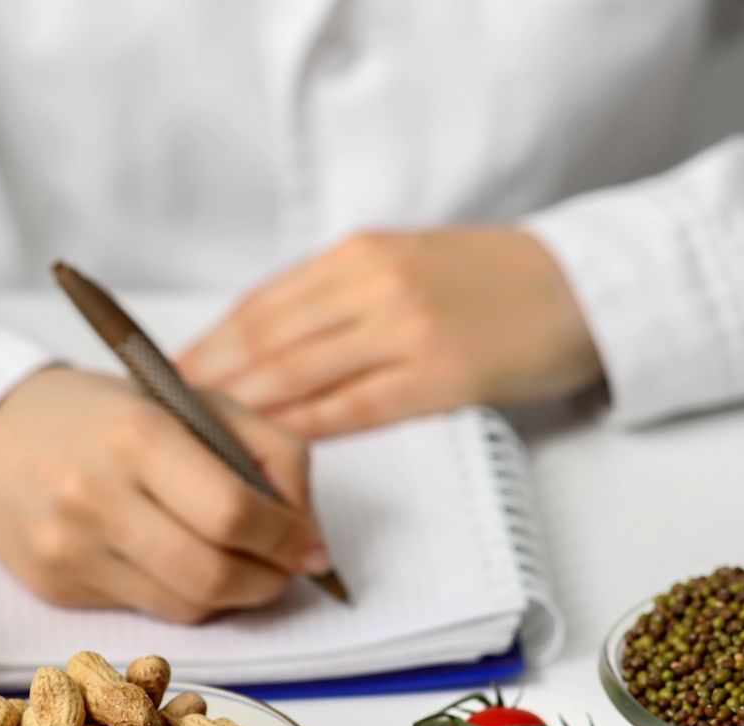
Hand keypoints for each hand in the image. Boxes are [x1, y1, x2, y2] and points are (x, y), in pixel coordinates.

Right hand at [0, 367, 328, 623]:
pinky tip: (180, 563)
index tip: (310, 546)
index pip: (234, 514)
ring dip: (233, 596)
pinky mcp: (57, 588)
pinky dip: (184, 597)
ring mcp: (71, 550)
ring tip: (240, 564)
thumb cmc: (106, 414)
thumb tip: (312, 540)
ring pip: (187, 607)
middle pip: (214, 576)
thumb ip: (268, 453)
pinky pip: (149, 612)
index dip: (287, 540)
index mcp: (136, 435)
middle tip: (285, 567)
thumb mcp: (192, 400)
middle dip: (268, 581)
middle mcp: (95, 497)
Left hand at [178, 227, 600, 435]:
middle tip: (163, 419)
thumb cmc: (488, 283)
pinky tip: (273, 451)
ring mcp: (406, 331)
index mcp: (359, 256)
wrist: (580, 287)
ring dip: (245, 412)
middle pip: (268, 341)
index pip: (262, 305)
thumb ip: (338, 298)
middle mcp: (373, 286)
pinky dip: (305, 430)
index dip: (209, 344)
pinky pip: (353, 409)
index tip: (165, 375)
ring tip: (202, 443)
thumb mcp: (404, 264)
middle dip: (210, 382)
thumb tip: (262, 345)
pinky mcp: (439, 377)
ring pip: (300, 376)